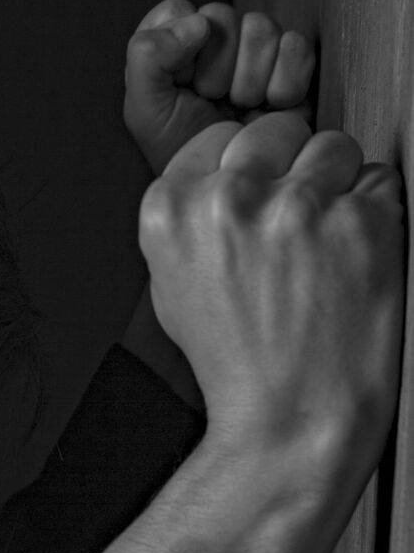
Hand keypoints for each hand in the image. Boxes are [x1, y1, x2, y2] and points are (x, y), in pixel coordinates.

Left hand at [124, 0, 316, 176]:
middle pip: (222, 16)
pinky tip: (272, 107)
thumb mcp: (145, 112)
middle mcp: (214, 42)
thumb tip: (198, 23)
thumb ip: (146, 57)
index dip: (181, 48)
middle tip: (213, 103)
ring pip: (261, 28)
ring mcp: (256, 52)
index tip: (182, 85)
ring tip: (241, 108)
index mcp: (173, 47)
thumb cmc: (185, 153)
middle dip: (216, 68)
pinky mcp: (293, 65)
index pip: (178, 11)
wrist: (232, 190)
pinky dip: (284, 83)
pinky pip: (296, 47)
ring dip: (249, 79)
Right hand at [138, 112, 405, 482]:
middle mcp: (228, 200)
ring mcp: (297, 206)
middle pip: (277, 130)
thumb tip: (221, 173)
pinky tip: (352, 262)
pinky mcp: (360, 219)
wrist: (289, 421)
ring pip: (334, 147)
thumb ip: (190, 220)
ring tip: (325, 249)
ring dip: (338, 187)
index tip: (253, 204)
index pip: (218, 137)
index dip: (244, 169)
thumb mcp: (173, 291)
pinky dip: (376, 217)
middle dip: (290, 167)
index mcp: (171, 211)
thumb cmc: (235, 367)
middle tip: (293, 230)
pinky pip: (381, 181)